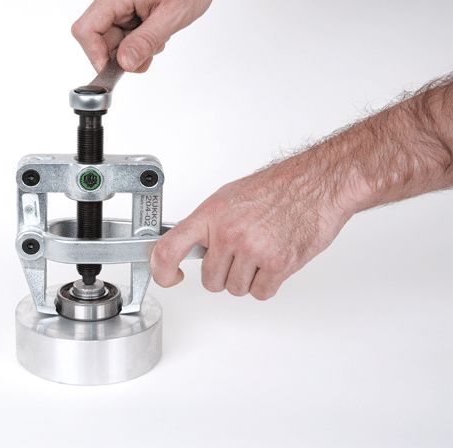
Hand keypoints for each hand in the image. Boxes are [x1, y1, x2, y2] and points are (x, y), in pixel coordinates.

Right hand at [72, 0, 231, 72]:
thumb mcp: (172, 16)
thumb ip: (145, 41)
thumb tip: (124, 63)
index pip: (86, 30)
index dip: (95, 56)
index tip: (114, 71)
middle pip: (99, 37)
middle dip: (122, 53)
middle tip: (147, 55)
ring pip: (112, 35)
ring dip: (133, 44)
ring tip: (158, 35)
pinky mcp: (124, 0)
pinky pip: (121, 26)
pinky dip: (137, 35)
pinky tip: (154, 28)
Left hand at [150, 159, 352, 299]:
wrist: (316, 185)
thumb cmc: (276, 188)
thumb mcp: (228, 197)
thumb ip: (207, 225)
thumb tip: (190, 245)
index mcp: (210, 215)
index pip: (169, 249)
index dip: (162, 271)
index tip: (169, 278)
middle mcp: (228, 233)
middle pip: (210, 280)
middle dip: (223, 274)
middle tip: (238, 257)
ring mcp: (253, 250)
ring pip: (235, 289)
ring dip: (247, 279)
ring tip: (260, 253)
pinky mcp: (278, 264)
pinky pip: (261, 293)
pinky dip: (267, 285)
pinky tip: (273, 264)